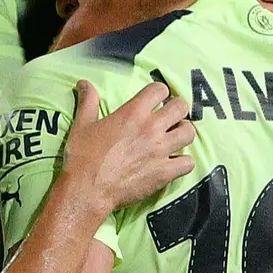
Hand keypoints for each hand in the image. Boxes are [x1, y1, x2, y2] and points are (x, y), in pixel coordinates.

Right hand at [59, 79, 195, 212]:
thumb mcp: (82, 124)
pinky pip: (188, 163)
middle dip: (177, 110)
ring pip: (189, 133)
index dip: (160, 92)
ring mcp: (160, 150)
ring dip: (183, 133)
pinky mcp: (164, 172)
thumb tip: (84, 83)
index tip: (157, 100)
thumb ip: (88, 101)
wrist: (87, 189)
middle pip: (181, 107)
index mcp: (133, 112)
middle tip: (171, 118)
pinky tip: (175, 163)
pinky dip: (184, 162)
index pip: (159, 89)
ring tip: (175, 138)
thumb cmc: (83, 157)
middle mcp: (151, 128)